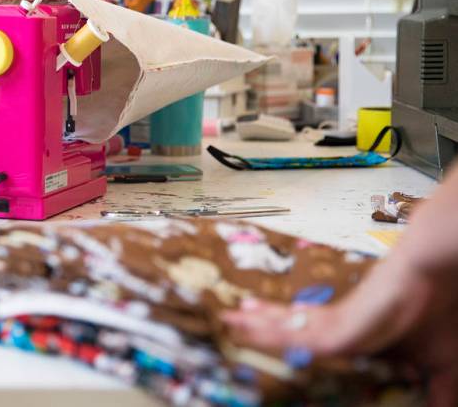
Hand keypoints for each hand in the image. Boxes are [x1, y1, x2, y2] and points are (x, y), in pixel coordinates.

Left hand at [222, 255, 457, 404]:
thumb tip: (436, 405)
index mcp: (354, 333)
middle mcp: (339, 325)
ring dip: (259, 327)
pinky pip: (300, 337)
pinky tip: (254, 328)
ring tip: (230, 320)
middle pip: (292, 327)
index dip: (284, 331)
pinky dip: (277, 334)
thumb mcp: (437, 364)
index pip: (309, 335)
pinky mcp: (342, 328)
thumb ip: (435, 390)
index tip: (258, 328)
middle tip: (229, 320)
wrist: (439, 273)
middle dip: (260, 325)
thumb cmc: (438, 311)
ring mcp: (339, 323)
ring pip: (290, 330)